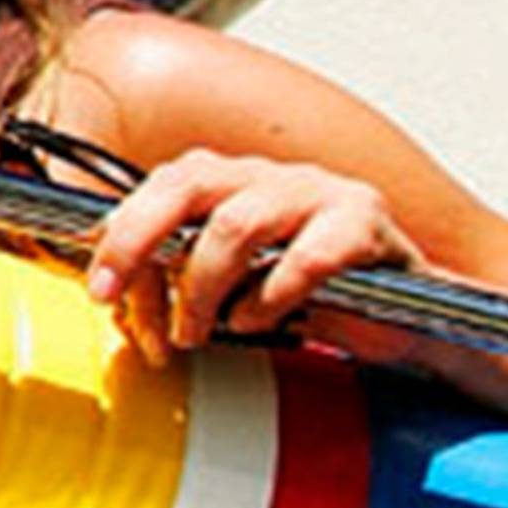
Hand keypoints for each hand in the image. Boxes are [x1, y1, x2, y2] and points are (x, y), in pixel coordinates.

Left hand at [84, 149, 404, 366]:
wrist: (408, 317)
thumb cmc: (307, 300)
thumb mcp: (230, 286)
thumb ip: (176, 278)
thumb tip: (113, 297)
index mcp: (231, 182)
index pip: (160, 188)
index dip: (120, 234)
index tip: (99, 290)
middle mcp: (269, 176)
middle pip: (187, 182)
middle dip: (140, 240)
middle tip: (117, 298)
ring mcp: (319, 193)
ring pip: (238, 223)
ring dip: (204, 286)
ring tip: (197, 330)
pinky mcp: (365, 224)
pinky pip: (308, 254)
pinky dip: (272, 295)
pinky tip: (258, 322)